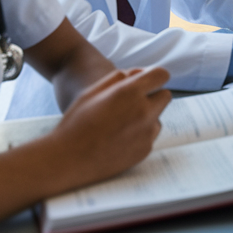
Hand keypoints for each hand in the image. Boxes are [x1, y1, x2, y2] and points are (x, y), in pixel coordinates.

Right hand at [42, 67, 171, 191]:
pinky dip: (141, 133)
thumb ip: (119, 77)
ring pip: (158, 117)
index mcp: (130, 93)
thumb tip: (139, 73)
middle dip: (153, 95)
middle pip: (165, 96)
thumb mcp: (93, 90)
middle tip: (132, 101)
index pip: (161, 75)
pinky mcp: (145, 150)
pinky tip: (119, 137)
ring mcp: (146, 133)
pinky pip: (150, 135)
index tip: (146, 81)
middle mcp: (143, 112)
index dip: (154, 76)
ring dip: (147, 116)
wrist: (67, 159)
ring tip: (121, 122)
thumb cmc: (76, 122)